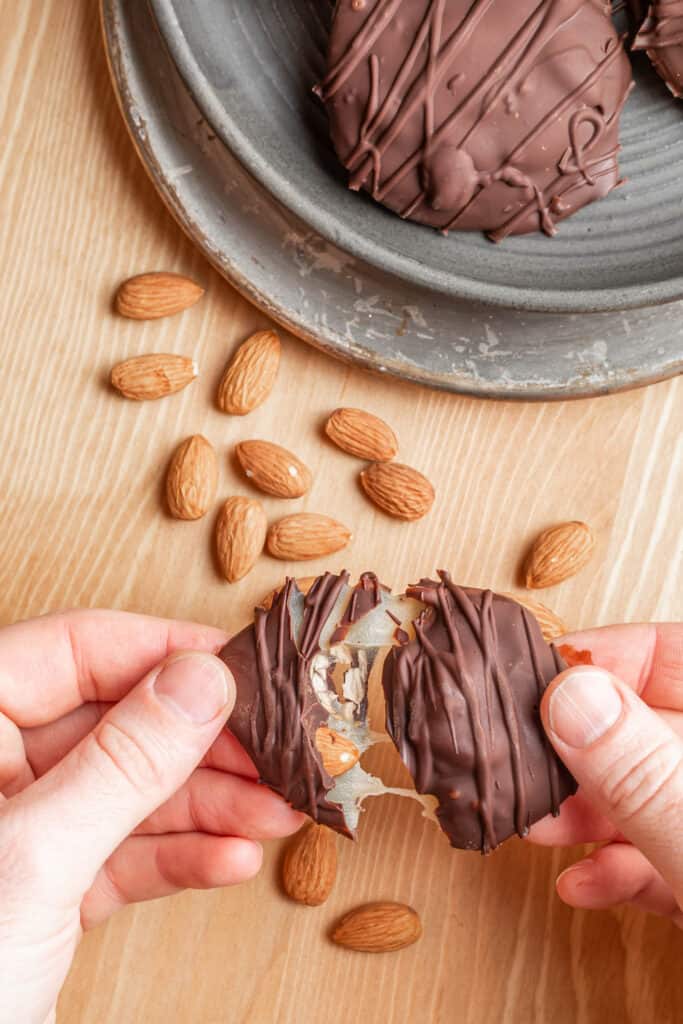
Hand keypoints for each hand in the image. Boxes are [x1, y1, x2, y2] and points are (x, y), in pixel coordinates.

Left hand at [0, 610, 303, 1023]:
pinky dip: (182, 859)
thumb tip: (200, 681)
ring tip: (280, 808)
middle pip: (117, 723)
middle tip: (278, 746)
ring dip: (212, 804)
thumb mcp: (33, 861)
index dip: (160, 651)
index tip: (237, 664)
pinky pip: (124, 855)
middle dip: (204, 742)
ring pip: (131, 792)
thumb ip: (122, 764)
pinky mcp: (46, 893)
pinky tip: (234, 858)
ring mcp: (22, 833)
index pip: (71, 651)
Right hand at [530, 623, 682, 926]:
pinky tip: (583, 883)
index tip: (536, 678)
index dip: (602, 655)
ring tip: (535, 822)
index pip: (670, 651)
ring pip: (639, 792)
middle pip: (639, 726)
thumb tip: (566, 697)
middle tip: (517, 754)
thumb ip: (641, 771)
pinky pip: (654, 855)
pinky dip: (614, 869)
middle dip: (572, 746)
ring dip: (580, 811)